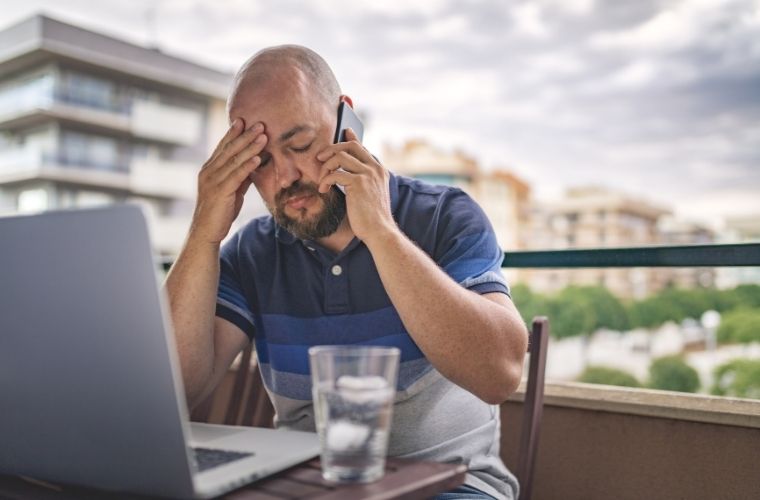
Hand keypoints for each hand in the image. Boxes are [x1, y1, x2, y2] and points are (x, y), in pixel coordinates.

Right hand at [190, 119, 267, 244]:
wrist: (206, 232)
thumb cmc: (220, 212)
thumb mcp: (231, 190)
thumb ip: (239, 176)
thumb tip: (252, 163)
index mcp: (209, 169)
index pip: (223, 147)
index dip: (233, 133)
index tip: (243, 120)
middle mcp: (208, 172)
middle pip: (229, 149)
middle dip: (245, 135)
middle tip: (259, 123)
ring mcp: (213, 181)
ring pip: (234, 160)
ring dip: (250, 147)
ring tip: (263, 135)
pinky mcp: (220, 192)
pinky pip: (236, 176)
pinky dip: (247, 166)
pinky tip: (257, 158)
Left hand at [316, 128, 395, 244]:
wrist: (379, 231)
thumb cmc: (372, 217)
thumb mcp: (370, 194)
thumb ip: (363, 180)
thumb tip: (346, 173)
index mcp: (379, 170)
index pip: (362, 147)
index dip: (350, 139)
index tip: (344, 132)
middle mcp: (375, 168)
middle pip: (350, 146)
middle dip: (332, 149)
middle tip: (320, 158)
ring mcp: (368, 174)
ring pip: (340, 157)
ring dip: (325, 167)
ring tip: (321, 180)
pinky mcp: (358, 183)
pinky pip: (335, 173)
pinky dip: (325, 180)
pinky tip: (323, 190)